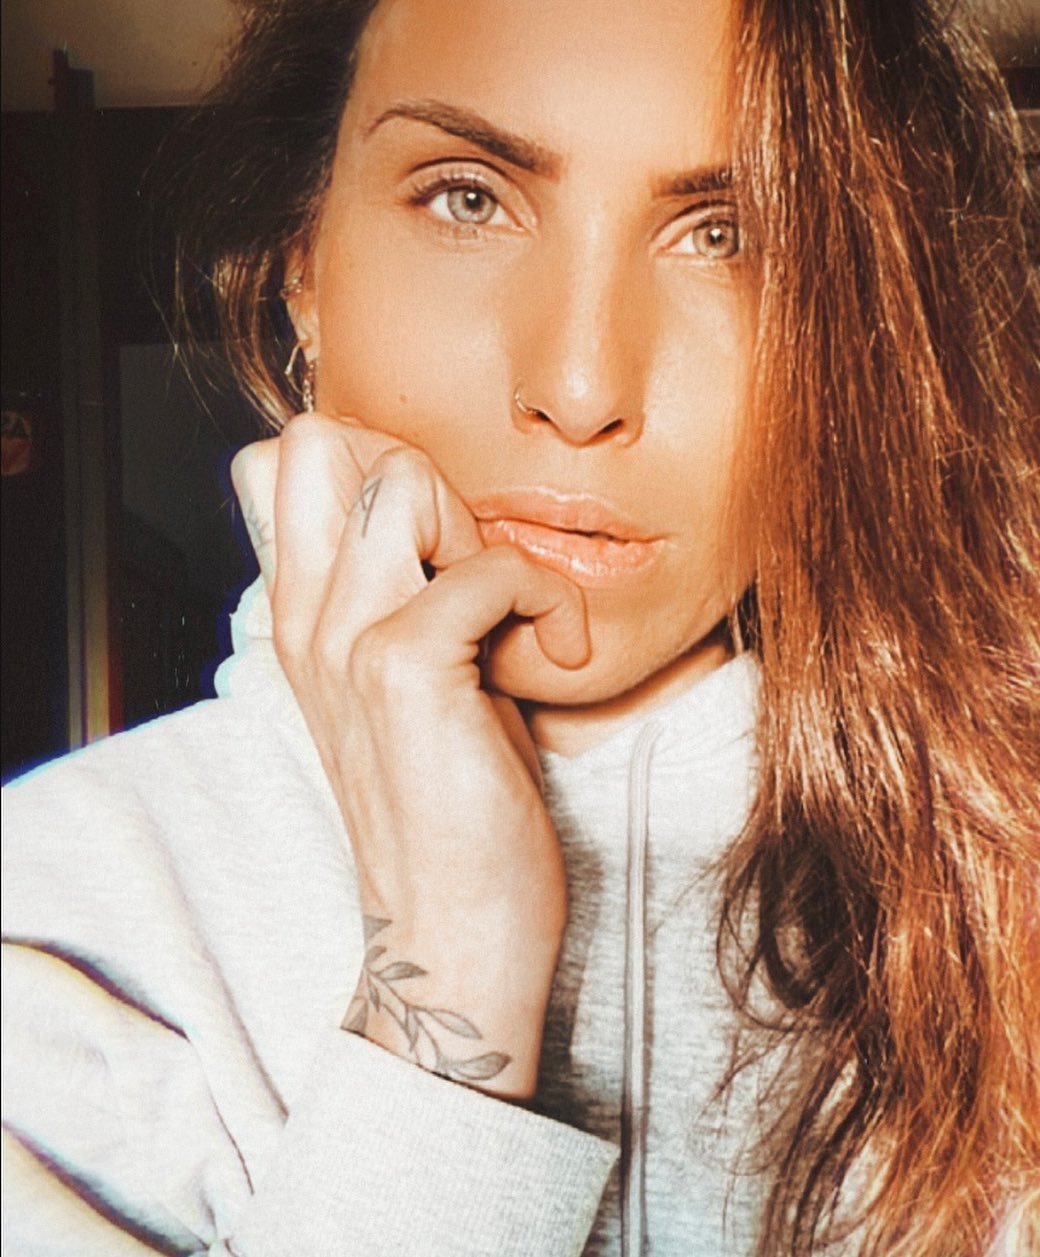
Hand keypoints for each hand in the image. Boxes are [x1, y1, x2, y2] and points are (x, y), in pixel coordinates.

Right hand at [232, 415, 588, 1097]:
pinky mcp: (406, 673)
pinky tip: (559, 654)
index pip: (280, 462)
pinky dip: (545, 597)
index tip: (436, 541)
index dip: (371, 465)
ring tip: (507, 609)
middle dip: (411, 469)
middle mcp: (305, 618)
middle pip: (318, 439)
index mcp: (300, 619)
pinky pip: (491, 568)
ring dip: (477, 528)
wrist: (451, 934)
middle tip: (463, 557)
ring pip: (401, 480)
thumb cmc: (451, 811)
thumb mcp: (406, 690)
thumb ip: (403, 602)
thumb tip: (456, 531)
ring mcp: (346, 640)